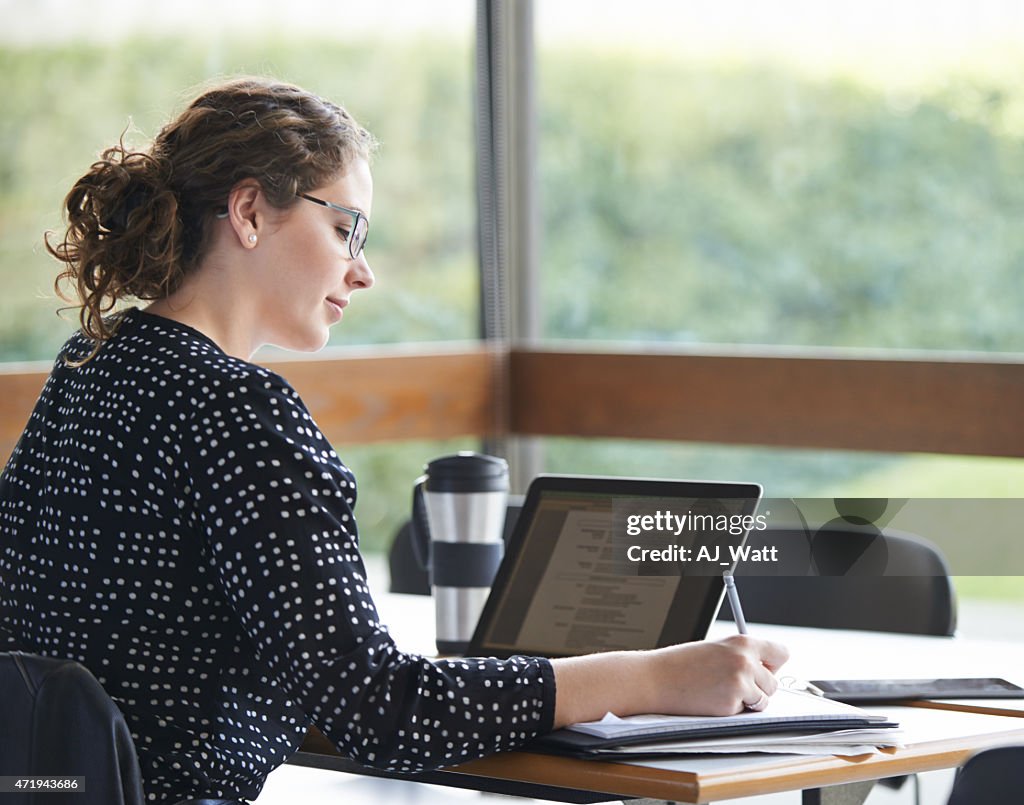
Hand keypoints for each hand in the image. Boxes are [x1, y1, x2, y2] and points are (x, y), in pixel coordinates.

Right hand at [641, 635, 788, 716]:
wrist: (655, 678)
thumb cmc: (681, 664)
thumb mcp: (716, 649)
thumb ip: (741, 656)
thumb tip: (765, 672)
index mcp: (742, 642)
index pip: (781, 653)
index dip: (772, 664)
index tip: (763, 669)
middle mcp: (745, 661)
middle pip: (774, 682)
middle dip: (757, 687)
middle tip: (731, 685)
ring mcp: (740, 683)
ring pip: (763, 700)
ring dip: (747, 701)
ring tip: (719, 691)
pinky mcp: (732, 704)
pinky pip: (744, 713)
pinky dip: (732, 711)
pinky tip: (711, 700)